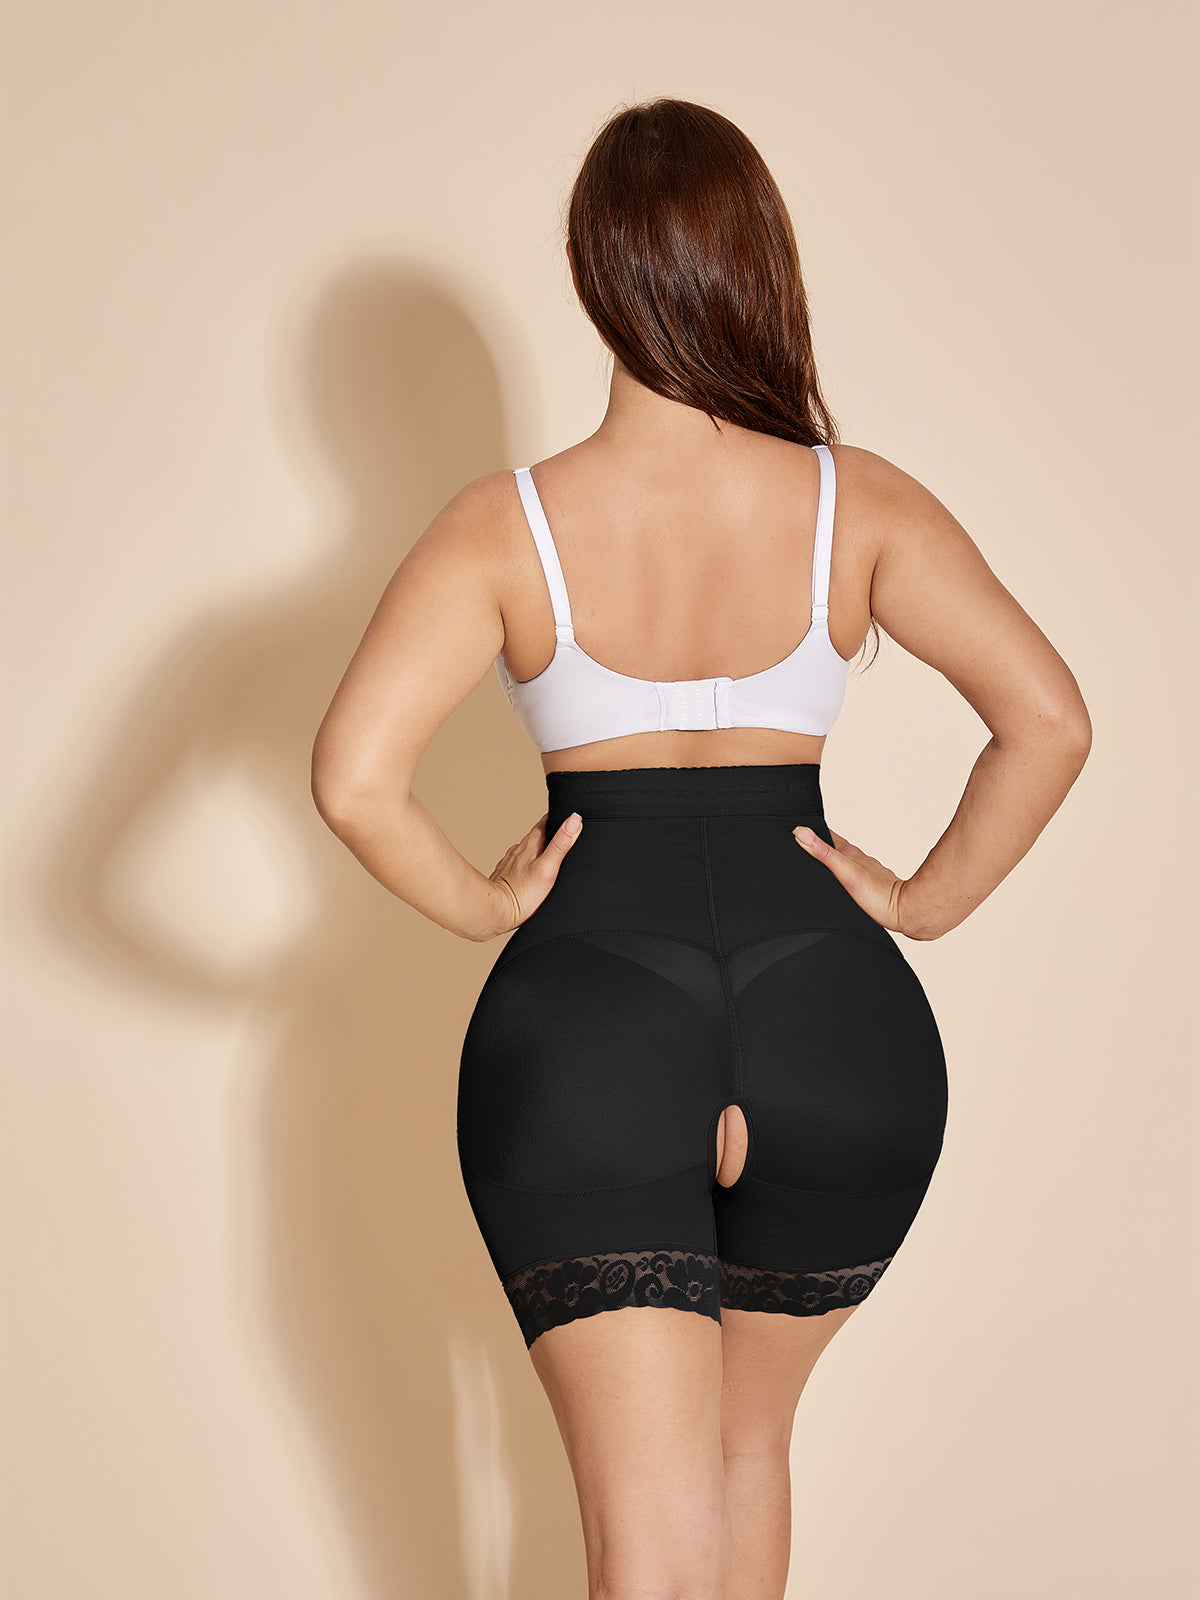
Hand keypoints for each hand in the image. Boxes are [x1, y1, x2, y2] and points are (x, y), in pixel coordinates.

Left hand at [482, 810, 582, 936]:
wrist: (496, 913)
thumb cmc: (522, 894)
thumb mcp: (549, 867)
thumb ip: (561, 843)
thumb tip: (574, 819)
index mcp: (530, 844)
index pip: (545, 821)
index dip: (559, 817)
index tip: (569, 815)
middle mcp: (518, 850)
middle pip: (537, 835)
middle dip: (551, 834)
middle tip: (565, 836)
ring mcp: (511, 863)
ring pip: (528, 850)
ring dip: (539, 850)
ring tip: (551, 856)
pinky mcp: (506, 876)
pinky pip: (520, 865)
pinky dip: (529, 865)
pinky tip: (533, 874)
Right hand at [793, 823, 912, 935]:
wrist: (904, 913)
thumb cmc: (878, 894)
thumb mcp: (844, 870)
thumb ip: (823, 852)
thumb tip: (801, 832)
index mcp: (850, 853)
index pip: (827, 835)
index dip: (812, 830)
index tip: (799, 828)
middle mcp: (857, 861)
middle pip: (833, 849)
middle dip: (817, 848)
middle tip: (802, 846)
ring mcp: (863, 875)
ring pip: (842, 865)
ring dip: (829, 865)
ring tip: (816, 866)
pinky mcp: (867, 890)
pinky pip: (849, 880)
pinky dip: (840, 879)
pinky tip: (838, 887)